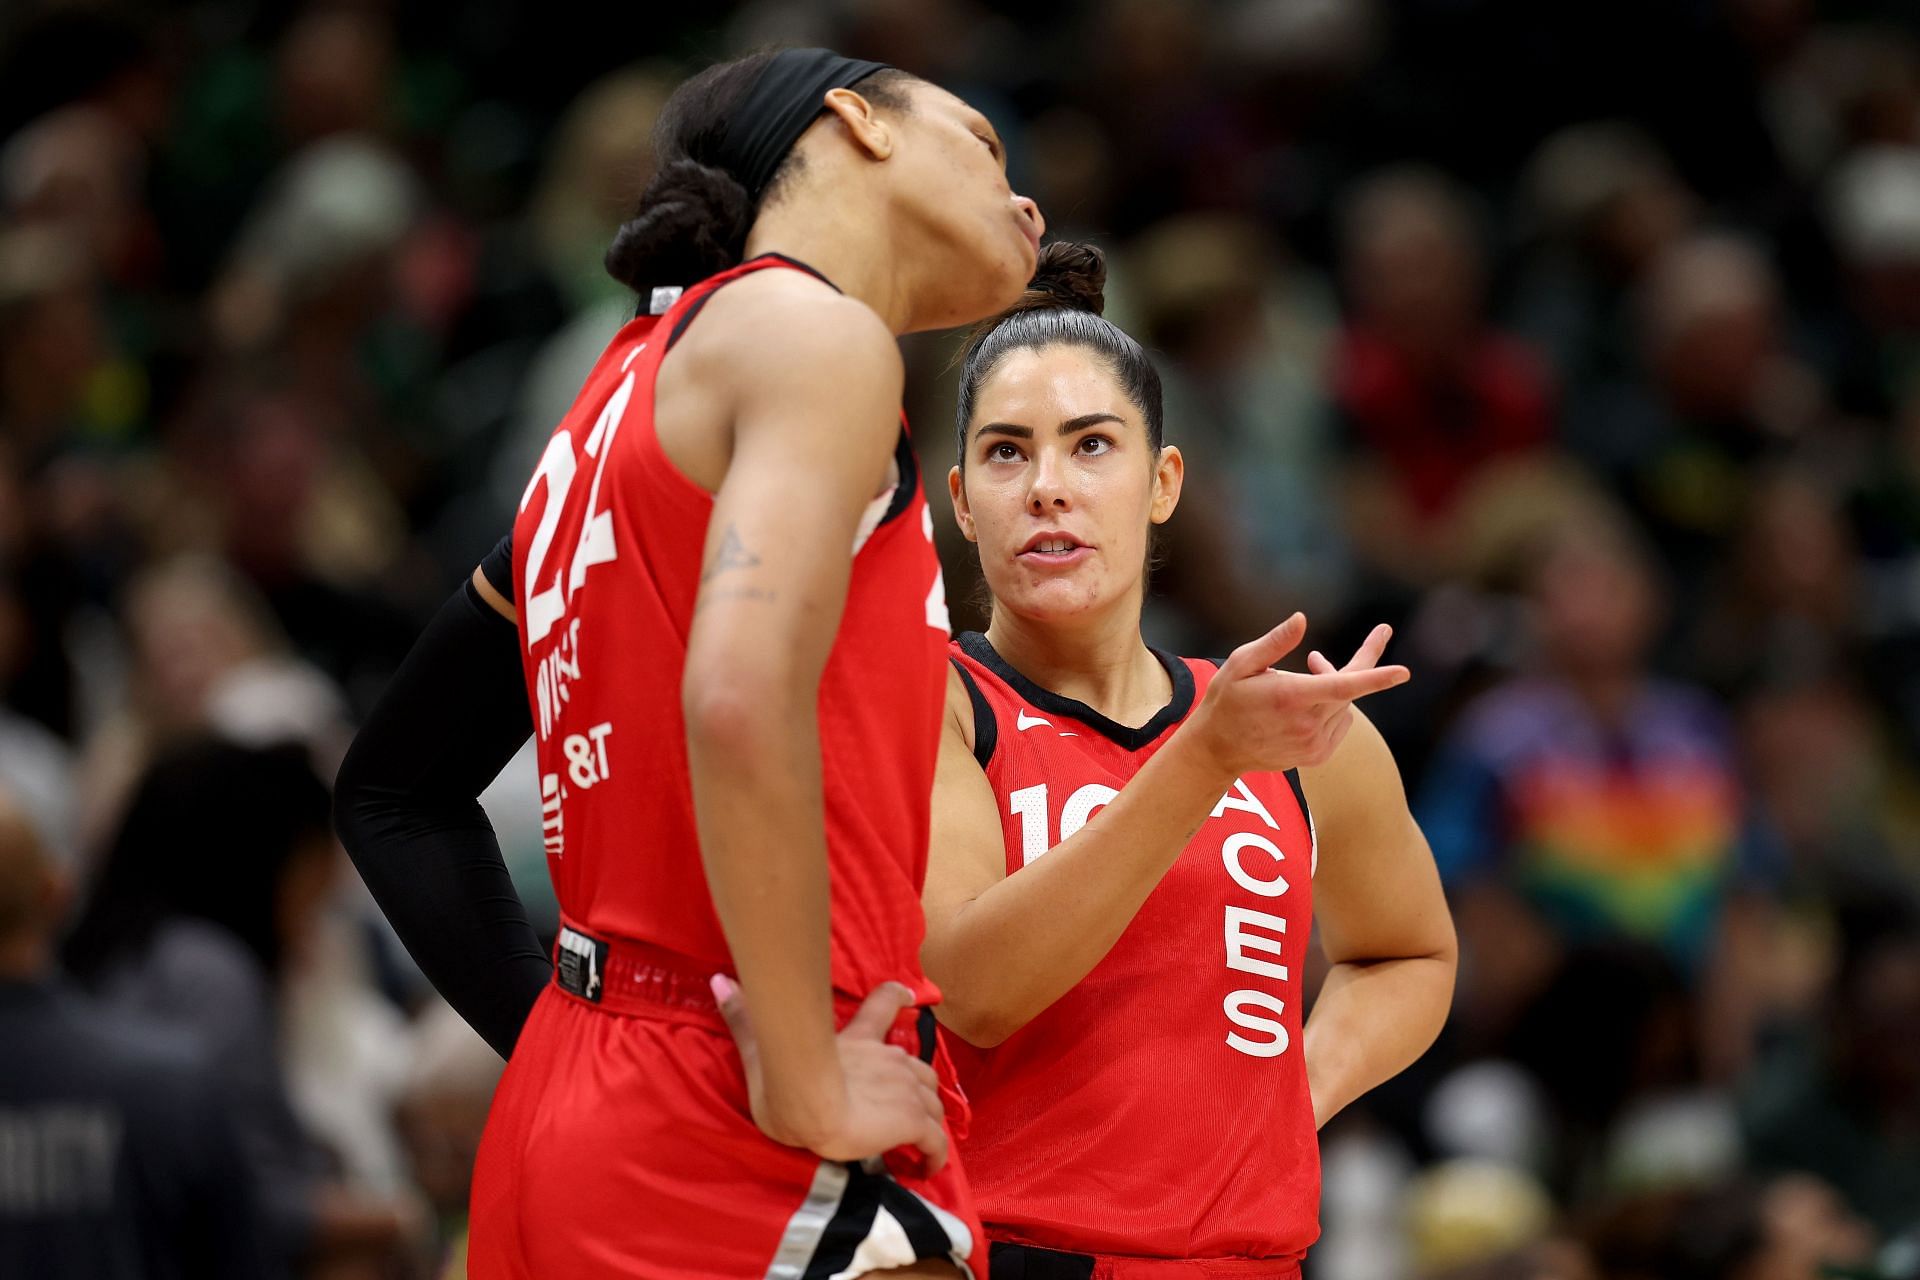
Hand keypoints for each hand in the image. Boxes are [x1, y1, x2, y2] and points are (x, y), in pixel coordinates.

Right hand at [713, 975, 948, 1170]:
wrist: (812, 1109)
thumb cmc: (785, 1086)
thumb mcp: (761, 1053)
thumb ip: (744, 1020)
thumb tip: (718, 981)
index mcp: (857, 1041)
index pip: (884, 1004)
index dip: (898, 998)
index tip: (909, 997)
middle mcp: (888, 1059)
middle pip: (920, 1066)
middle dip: (918, 1085)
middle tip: (908, 1107)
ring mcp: (906, 1089)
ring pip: (932, 1099)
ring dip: (928, 1117)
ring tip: (917, 1140)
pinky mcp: (914, 1120)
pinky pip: (936, 1140)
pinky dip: (935, 1153)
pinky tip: (928, 1168)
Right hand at [1188, 614, 1407, 778]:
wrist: (1217, 748)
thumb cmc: (1226, 698)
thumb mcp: (1241, 663)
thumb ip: (1274, 642)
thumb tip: (1302, 619)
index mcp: (1290, 696)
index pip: (1342, 686)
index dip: (1374, 677)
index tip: (1403, 673)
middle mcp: (1305, 723)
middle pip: (1351, 689)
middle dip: (1357, 663)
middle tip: (1382, 631)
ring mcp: (1313, 744)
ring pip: (1346, 706)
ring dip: (1337, 687)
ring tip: (1311, 672)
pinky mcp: (1316, 756)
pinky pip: (1340, 724)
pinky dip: (1333, 709)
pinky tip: (1307, 704)